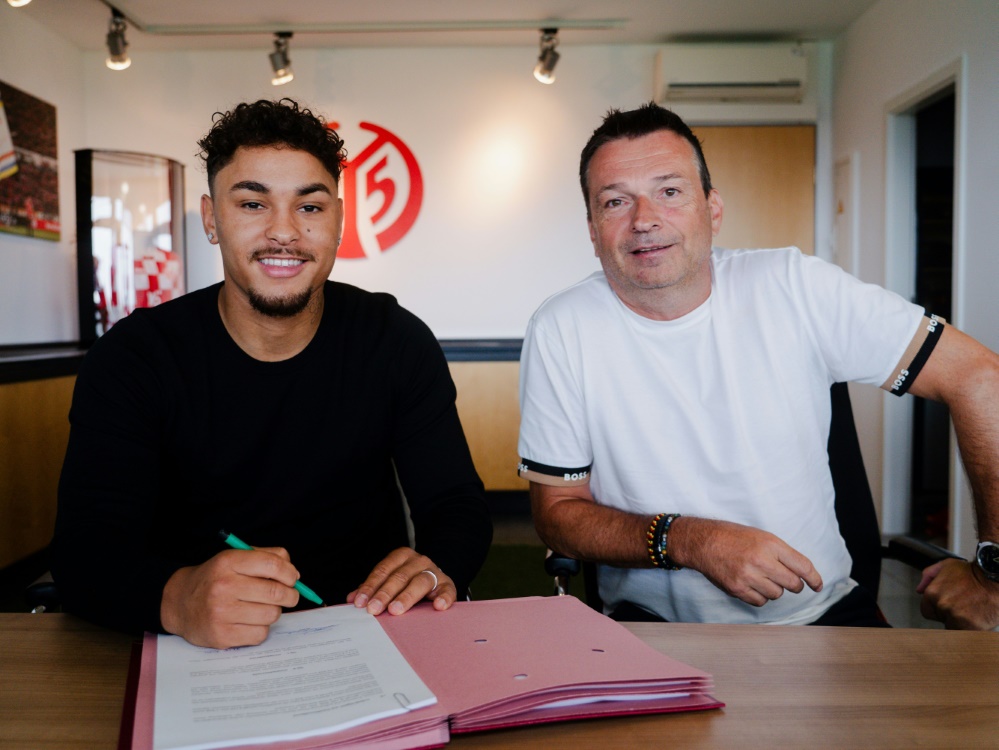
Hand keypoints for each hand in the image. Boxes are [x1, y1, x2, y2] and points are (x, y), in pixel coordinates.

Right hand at [160, 547, 300, 648]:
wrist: (180, 604)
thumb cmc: (215, 580)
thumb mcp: (234, 559)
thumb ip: (266, 557)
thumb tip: (294, 573)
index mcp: (228, 562)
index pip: (272, 564)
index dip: (289, 573)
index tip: (293, 578)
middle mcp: (224, 586)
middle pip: (276, 592)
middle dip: (291, 595)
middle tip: (289, 596)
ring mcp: (222, 613)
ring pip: (271, 614)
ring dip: (274, 612)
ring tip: (262, 608)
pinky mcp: (222, 635)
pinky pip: (260, 634)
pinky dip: (261, 629)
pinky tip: (249, 622)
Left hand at [348, 547, 454, 615]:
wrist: (435, 579)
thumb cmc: (408, 582)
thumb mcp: (389, 581)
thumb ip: (373, 588)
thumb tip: (351, 599)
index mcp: (401, 556)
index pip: (383, 571)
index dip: (370, 587)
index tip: (360, 602)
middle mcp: (418, 561)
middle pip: (399, 576)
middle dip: (384, 594)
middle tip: (374, 609)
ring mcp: (434, 571)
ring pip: (420, 582)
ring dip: (406, 597)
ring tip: (395, 610)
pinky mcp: (447, 585)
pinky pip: (447, 590)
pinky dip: (443, 598)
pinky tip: (437, 606)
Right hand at [671, 517, 822, 606]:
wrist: (704, 542)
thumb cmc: (734, 537)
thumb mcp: (762, 536)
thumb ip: (782, 553)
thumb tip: (803, 574)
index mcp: (770, 544)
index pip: (803, 566)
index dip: (814, 579)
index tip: (817, 585)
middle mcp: (761, 560)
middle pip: (793, 584)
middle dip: (794, 584)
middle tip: (787, 580)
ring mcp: (748, 576)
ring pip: (777, 594)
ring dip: (774, 589)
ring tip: (761, 577)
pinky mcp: (737, 589)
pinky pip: (760, 601)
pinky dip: (760, 596)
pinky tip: (752, 584)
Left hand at [917, 558, 998, 629]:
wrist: (995, 580)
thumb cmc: (973, 572)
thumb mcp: (946, 566)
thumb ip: (929, 575)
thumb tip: (919, 590)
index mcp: (932, 593)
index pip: (927, 611)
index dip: (937, 609)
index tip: (948, 604)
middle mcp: (942, 605)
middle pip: (941, 619)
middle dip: (949, 614)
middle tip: (963, 605)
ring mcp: (956, 617)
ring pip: (953, 627)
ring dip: (960, 622)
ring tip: (971, 610)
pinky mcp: (970, 626)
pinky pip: (966, 633)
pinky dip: (971, 628)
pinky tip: (977, 617)